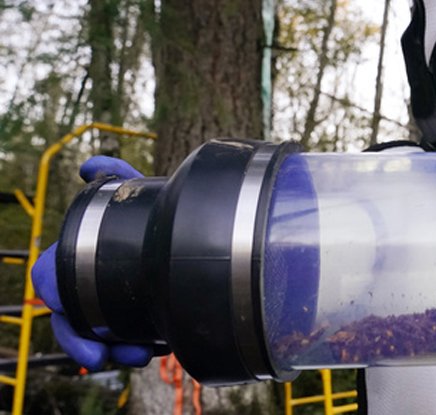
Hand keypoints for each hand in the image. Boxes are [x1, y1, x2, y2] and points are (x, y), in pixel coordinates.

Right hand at [31, 156, 153, 370]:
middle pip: (73, 325)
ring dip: (115, 350)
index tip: (68, 312)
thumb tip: (89, 166)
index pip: (54, 289)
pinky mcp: (141, 319)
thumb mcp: (138, 193)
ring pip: (101, 339)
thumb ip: (116, 175)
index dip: (59, 306)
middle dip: (83, 342)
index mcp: (76, 258)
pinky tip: (154, 349)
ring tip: (140, 356)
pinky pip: (130, 341)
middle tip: (104, 355)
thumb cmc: (154, 211)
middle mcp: (89, 285)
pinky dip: (136, 347)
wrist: (200, 238)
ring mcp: (113, 305)